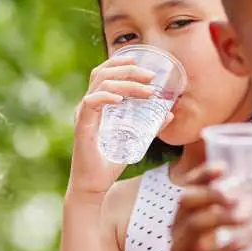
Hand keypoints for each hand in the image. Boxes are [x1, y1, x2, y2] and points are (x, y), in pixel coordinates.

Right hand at [67, 56, 170, 197]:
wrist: (94, 186)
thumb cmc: (109, 163)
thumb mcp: (135, 140)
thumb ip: (149, 126)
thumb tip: (169, 113)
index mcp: (97, 105)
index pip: (104, 73)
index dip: (122, 64)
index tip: (144, 65)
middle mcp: (87, 106)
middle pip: (102, 73)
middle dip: (128, 69)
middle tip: (151, 75)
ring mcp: (83, 115)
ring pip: (100, 85)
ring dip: (125, 83)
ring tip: (146, 90)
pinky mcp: (82, 127)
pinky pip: (91, 103)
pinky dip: (106, 97)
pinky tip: (121, 99)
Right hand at [171, 163, 246, 250]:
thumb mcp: (242, 236)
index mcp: (186, 217)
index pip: (188, 187)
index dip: (202, 174)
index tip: (223, 167)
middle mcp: (177, 230)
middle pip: (186, 200)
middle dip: (211, 193)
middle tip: (236, 196)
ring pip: (195, 224)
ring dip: (223, 217)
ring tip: (246, 216)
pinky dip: (231, 245)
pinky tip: (248, 241)